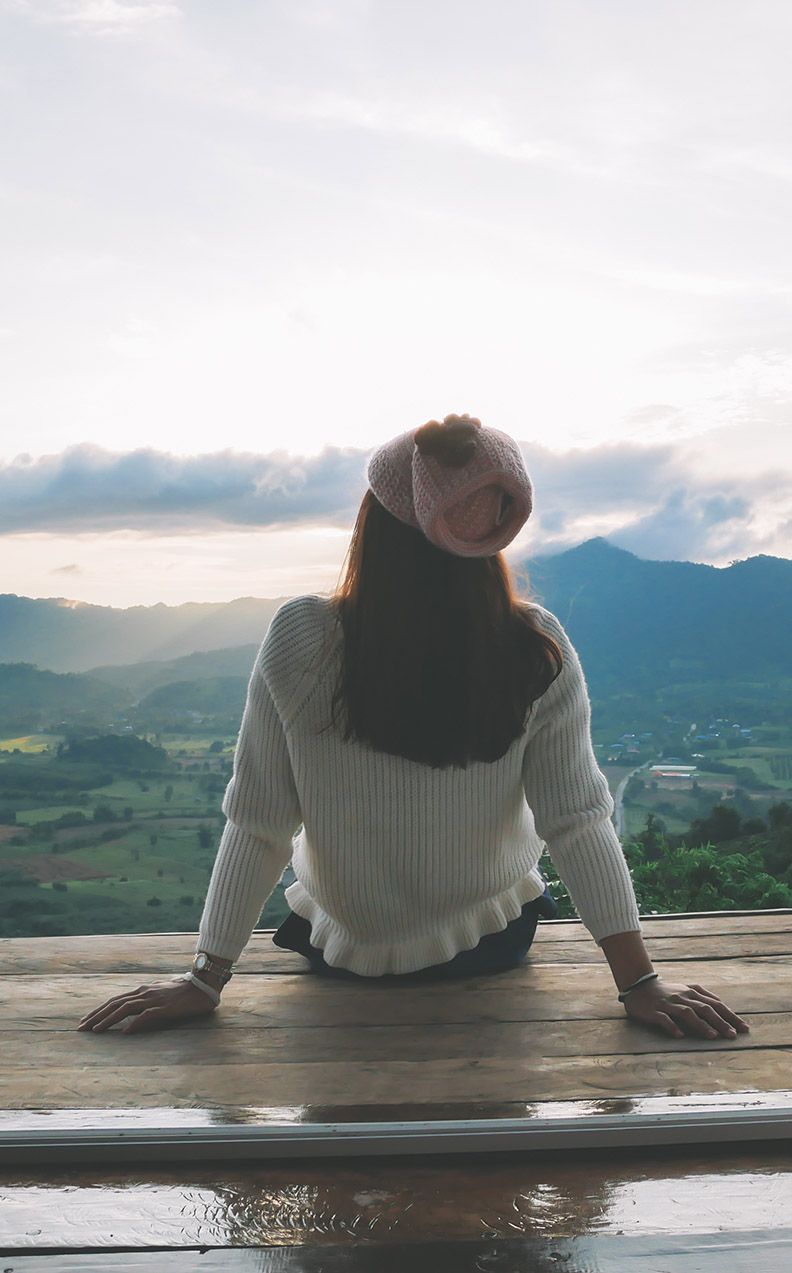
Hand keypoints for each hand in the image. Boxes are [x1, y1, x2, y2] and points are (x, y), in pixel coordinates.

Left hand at [77, 977, 217, 1034]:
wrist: (201, 987)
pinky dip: (133, 1024)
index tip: (86, 1021)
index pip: (115, 1000)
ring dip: (108, 1020)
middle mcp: (144, 992)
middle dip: (96, 1016)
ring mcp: (153, 999)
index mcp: (142, 990)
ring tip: (96, 1031)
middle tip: (81, 1028)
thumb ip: (146, 1001)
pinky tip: (124, 1033)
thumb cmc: (182, 992)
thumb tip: (133, 1013)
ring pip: (125, 1009)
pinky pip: (145, 1016)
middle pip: (114, 1004)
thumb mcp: (160, 994)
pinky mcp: (164, 1007)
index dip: (98, 1010)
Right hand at [622, 978, 749, 1040]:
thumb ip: (704, 998)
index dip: (731, 1015)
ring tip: (713, 1036)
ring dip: (701, 1025)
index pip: (716, 1004)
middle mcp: (683, 996)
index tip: (744, 1028)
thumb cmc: (667, 992)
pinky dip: (673, 1026)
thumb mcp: (687, 991)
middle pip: (705, 1008)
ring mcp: (668, 1003)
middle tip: (733, 1035)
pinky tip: (680, 1035)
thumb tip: (725, 1011)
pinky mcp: (654, 1010)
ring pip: (687, 1013)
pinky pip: (664, 1019)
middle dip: (721, 1022)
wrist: (639, 986)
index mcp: (692, 991)